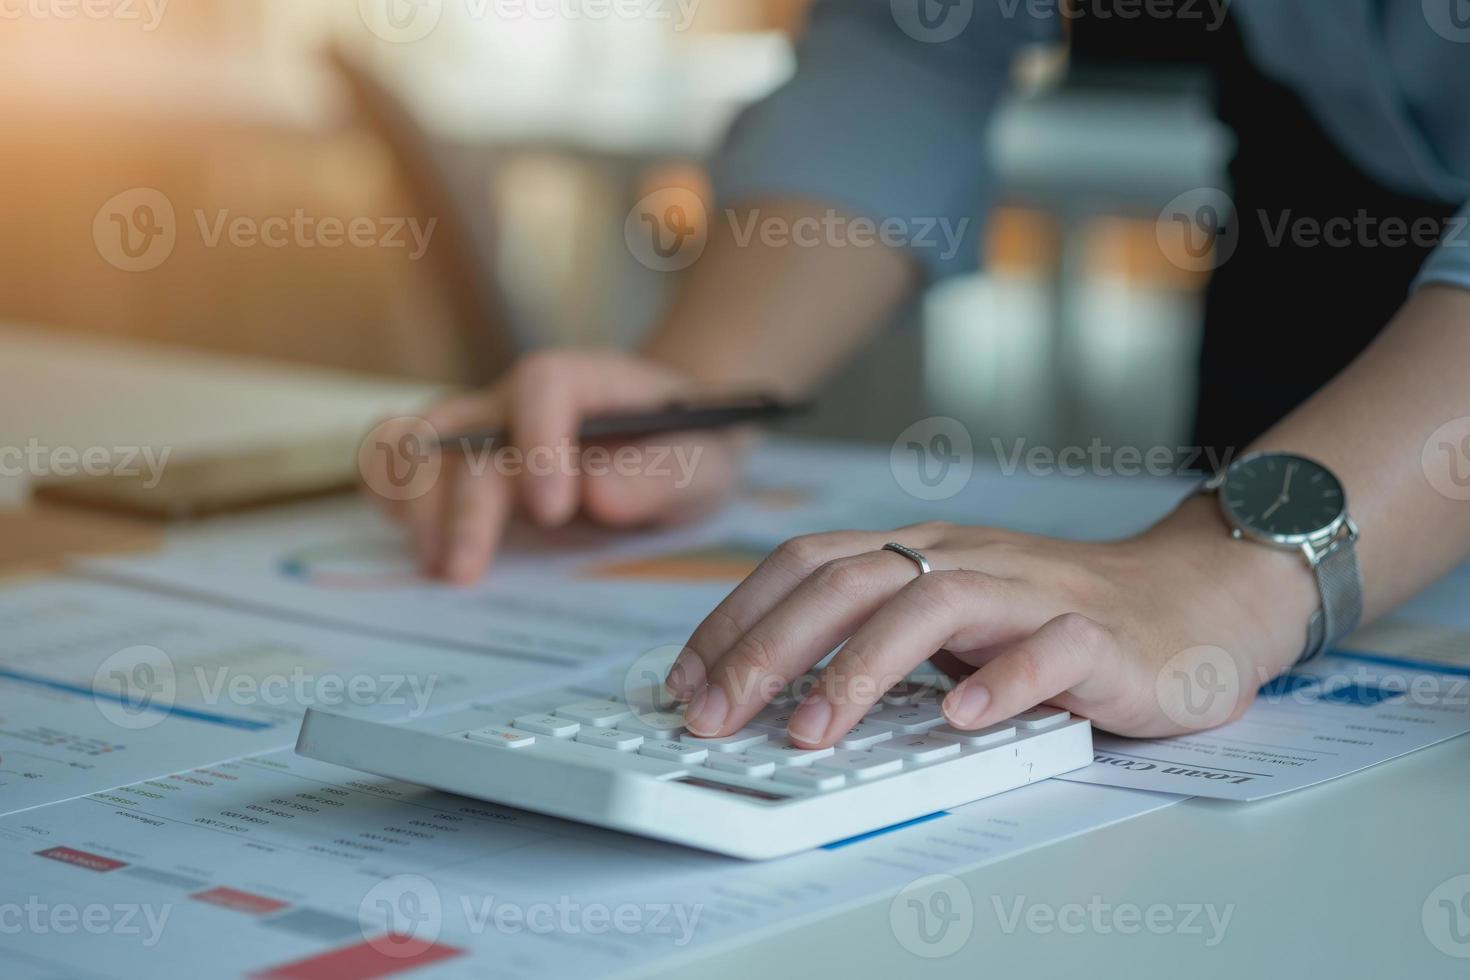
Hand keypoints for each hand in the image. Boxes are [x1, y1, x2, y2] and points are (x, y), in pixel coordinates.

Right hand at [364, 349, 744, 582]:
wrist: (668, 446)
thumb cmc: (687, 449)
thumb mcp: (704, 463)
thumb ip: (664, 474)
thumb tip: (597, 494)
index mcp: (584, 380)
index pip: (542, 385)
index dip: (538, 442)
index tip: (552, 510)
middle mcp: (519, 400)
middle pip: (467, 428)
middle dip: (463, 504)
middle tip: (464, 570)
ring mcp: (480, 431)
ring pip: (417, 442)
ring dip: (414, 504)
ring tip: (436, 565)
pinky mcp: (458, 467)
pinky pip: (398, 463)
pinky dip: (392, 498)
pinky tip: (417, 547)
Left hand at [665, 496, 1319, 743]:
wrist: (1195, 599)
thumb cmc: (1058, 615)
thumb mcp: (952, 617)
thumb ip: (880, 638)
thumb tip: (770, 689)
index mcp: (921, 553)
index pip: (808, 563)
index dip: (738, 615)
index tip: (687, 676)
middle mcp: (964, 559)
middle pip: (850, 579)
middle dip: (768, 647)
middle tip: (714, 713)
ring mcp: (1031, 592)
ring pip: (933, 605)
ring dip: (861, 669)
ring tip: (813, 731)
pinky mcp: (1100, 635)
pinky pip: (1048, 649)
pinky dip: (1002, 682)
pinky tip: (961, 718)